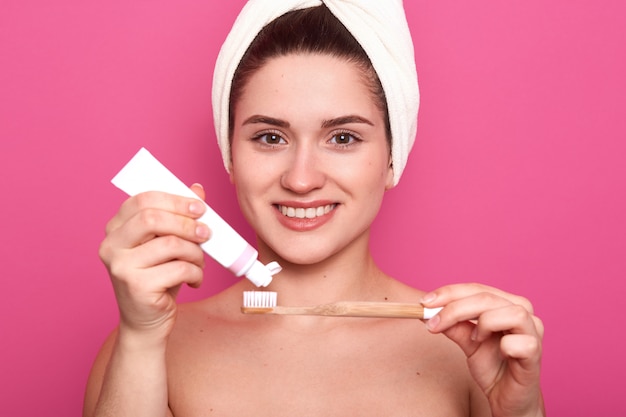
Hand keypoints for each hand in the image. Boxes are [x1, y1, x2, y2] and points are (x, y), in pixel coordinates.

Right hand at [99, 184, 208, 340]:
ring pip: (170, 244)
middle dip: (187, 223)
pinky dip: (196, 273)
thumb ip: (178, 216)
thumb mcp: (167, 244)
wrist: (146, 322)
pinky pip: (179, 269)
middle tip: (207, 233)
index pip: (142, 200)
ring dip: (195, 253)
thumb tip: (196, 189)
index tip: (200, 207)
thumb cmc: (158, 278)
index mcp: (116, 228)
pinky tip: (194, 280)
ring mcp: (120, 267)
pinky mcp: (136, 287)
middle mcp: (111, 245)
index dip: (175, 200)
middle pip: (153, 219)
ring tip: (199, 262)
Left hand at [421, 283, 544, 416]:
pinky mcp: (535, 355)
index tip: (424, 302)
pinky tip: (500, 353)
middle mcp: (523, 314)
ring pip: (511, 313)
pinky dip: (506, 346)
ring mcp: (533, 333)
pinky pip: (522, 342)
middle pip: (488, 298)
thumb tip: (426, 312)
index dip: (449, 293)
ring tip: (475, 339)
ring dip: (485, 323)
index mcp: (506, 304)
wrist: (509, 400)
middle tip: (433, 322)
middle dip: (455, 308)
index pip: (477, 289)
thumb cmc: (494, 367)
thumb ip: (453, 326)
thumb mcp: (467, 343)